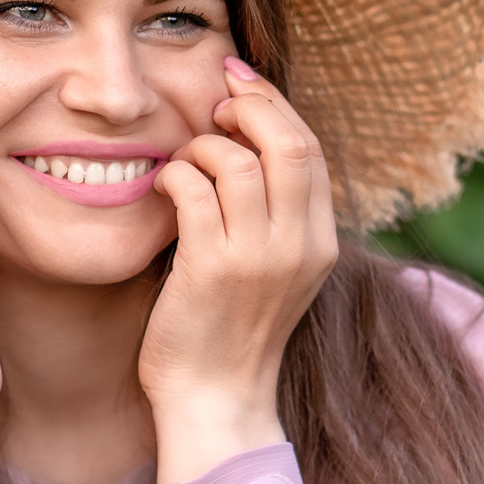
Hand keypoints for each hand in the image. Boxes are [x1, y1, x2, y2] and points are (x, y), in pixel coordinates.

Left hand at [141, 57, 339, 483]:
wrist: (214, 400)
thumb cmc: (230, 329)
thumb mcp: (275, 269)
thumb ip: (275, 212)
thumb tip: (247, 137)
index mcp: (320, 243)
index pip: (310, 150)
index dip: (274, 106)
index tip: (239, 83)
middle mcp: (298, 247)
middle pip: (288, 143)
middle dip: (248, 107)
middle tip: (213, 105)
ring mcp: (258, 259)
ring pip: (238, 160)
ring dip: (201, 146)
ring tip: (183, 163)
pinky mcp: (211, 269)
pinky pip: (193, 188)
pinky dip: (174, 174)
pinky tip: (162, 189)